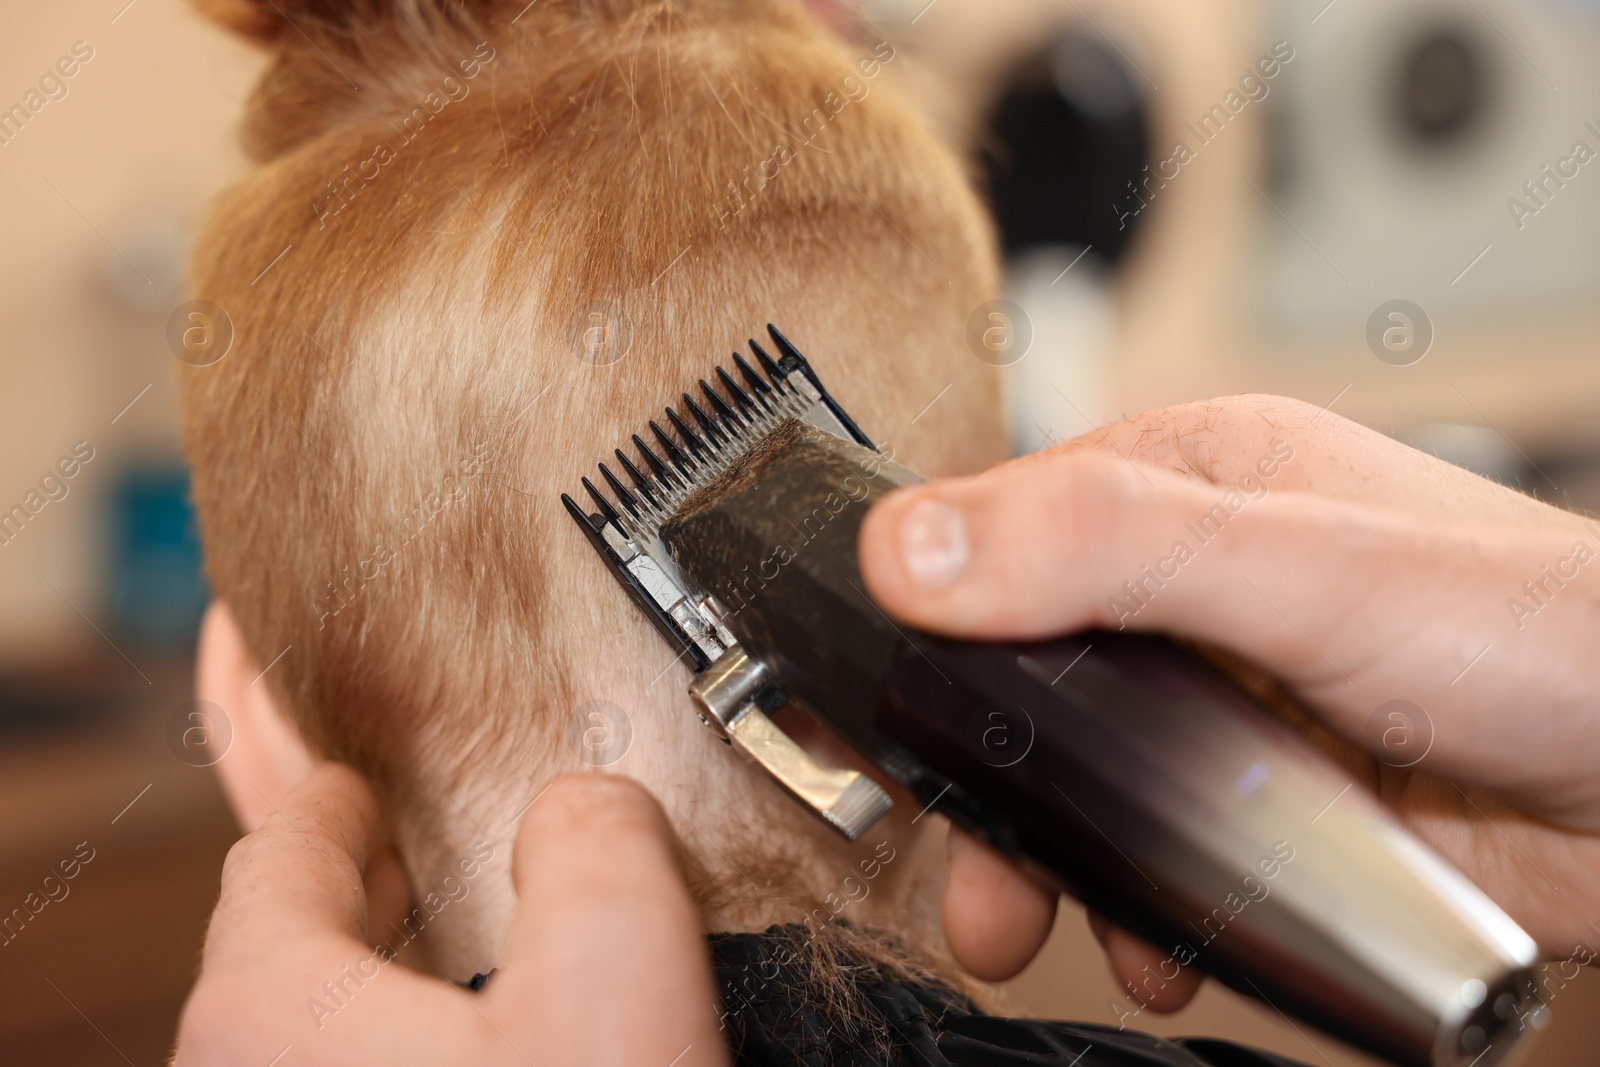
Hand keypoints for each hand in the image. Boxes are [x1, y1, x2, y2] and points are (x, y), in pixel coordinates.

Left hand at [176, 764, 726, 1065]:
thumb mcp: (616, 979)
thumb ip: (597, 843)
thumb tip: (584, 807)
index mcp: (271, 1009)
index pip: (277, 850)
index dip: (327, 793)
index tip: (344, 767)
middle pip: (283, 946)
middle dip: (351, 884)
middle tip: (401, 837)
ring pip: (313, 1030)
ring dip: (373, 976)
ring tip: (441, 946)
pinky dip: (386, 1038)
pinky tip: (470, 1038)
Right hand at [858, 394, 1599, 1003]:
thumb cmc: (1544, 634)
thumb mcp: (1301, 569)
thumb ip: (1103, 546)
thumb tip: (912, 546)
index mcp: (1196, 481)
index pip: (1007, 532)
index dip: (932, 620)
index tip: (885, 710)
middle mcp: (1204, 584)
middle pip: (1032, 672)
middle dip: (988, 778)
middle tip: (966, 861)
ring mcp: (1237, 696)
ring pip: (1088, 774)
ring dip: (1055, 857)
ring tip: (1041, 924)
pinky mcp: (1270, 794)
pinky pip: (1161, 848)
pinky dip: (1141, 904)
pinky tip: (1161, 942)